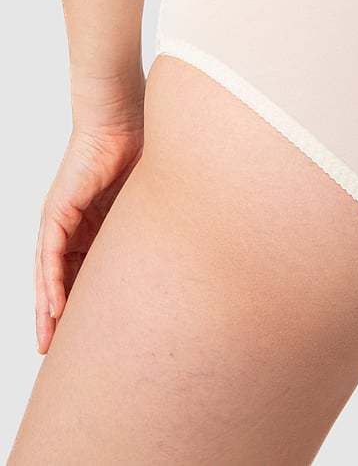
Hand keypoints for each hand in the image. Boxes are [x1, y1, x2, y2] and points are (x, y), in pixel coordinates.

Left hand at [35, 73, 144, 353]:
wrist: (124, 114)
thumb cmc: (146, 144)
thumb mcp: (154, 198)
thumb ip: (162, 221)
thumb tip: (199, 242)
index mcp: (102, 222)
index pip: (91, 270)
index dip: (91, 301)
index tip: (99, 334)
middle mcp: (79, 223)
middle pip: (66, 277)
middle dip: (64, 315)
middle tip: (63, 351)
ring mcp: (65, 217)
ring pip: (52, 272)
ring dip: (49, 308)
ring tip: (49, 341)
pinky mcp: (58, 211)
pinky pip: (49, 255)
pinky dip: (50, 283)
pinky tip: (52, 308)